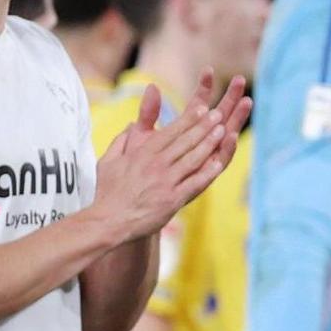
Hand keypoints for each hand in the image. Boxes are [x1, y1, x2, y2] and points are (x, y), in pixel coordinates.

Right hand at [93, 72, 250, 241]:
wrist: (110, 222)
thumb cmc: (108, 193)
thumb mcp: (108, 161)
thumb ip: (121, 141)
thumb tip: (129, 124)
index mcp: (142, 154)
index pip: (170, 132)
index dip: (189, 119)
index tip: (203, 109)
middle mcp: (156, 164)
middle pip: (185, 141)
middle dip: (204, 126)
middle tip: (219, 113)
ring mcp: (165, 182)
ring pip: (192, 159)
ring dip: (209, 144)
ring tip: (223, 131)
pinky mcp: (172, 200)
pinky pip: (194, 183)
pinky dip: (207, 173)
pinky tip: (219, 163)